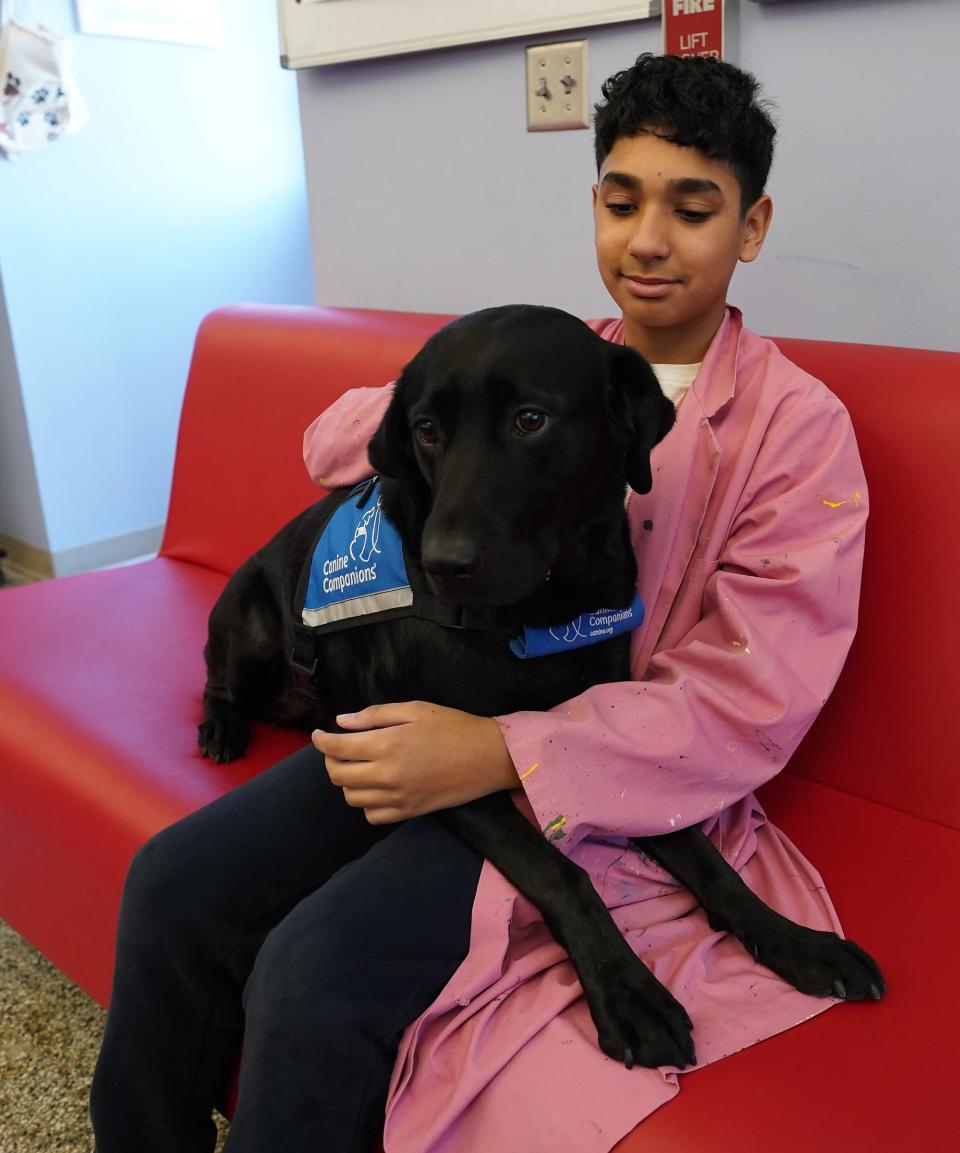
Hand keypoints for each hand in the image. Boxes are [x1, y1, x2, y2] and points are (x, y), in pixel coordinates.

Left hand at [311, 701, 517, 824]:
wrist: (488, 757)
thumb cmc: (453, 726)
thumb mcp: (414, 710)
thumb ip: (375, 715)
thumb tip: (342, 723)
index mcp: (387, 744)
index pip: (337, 747)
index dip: (320, 740)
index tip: (318, 734)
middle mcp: (387, 774)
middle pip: (338, 775)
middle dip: (331, 760)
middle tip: (339, 748)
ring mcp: (398, 797)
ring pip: (351, 797)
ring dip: (347, 780)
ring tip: (358, 765)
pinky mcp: (409, 812)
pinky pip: (372, 815)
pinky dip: (366, 802)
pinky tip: (375, 786)